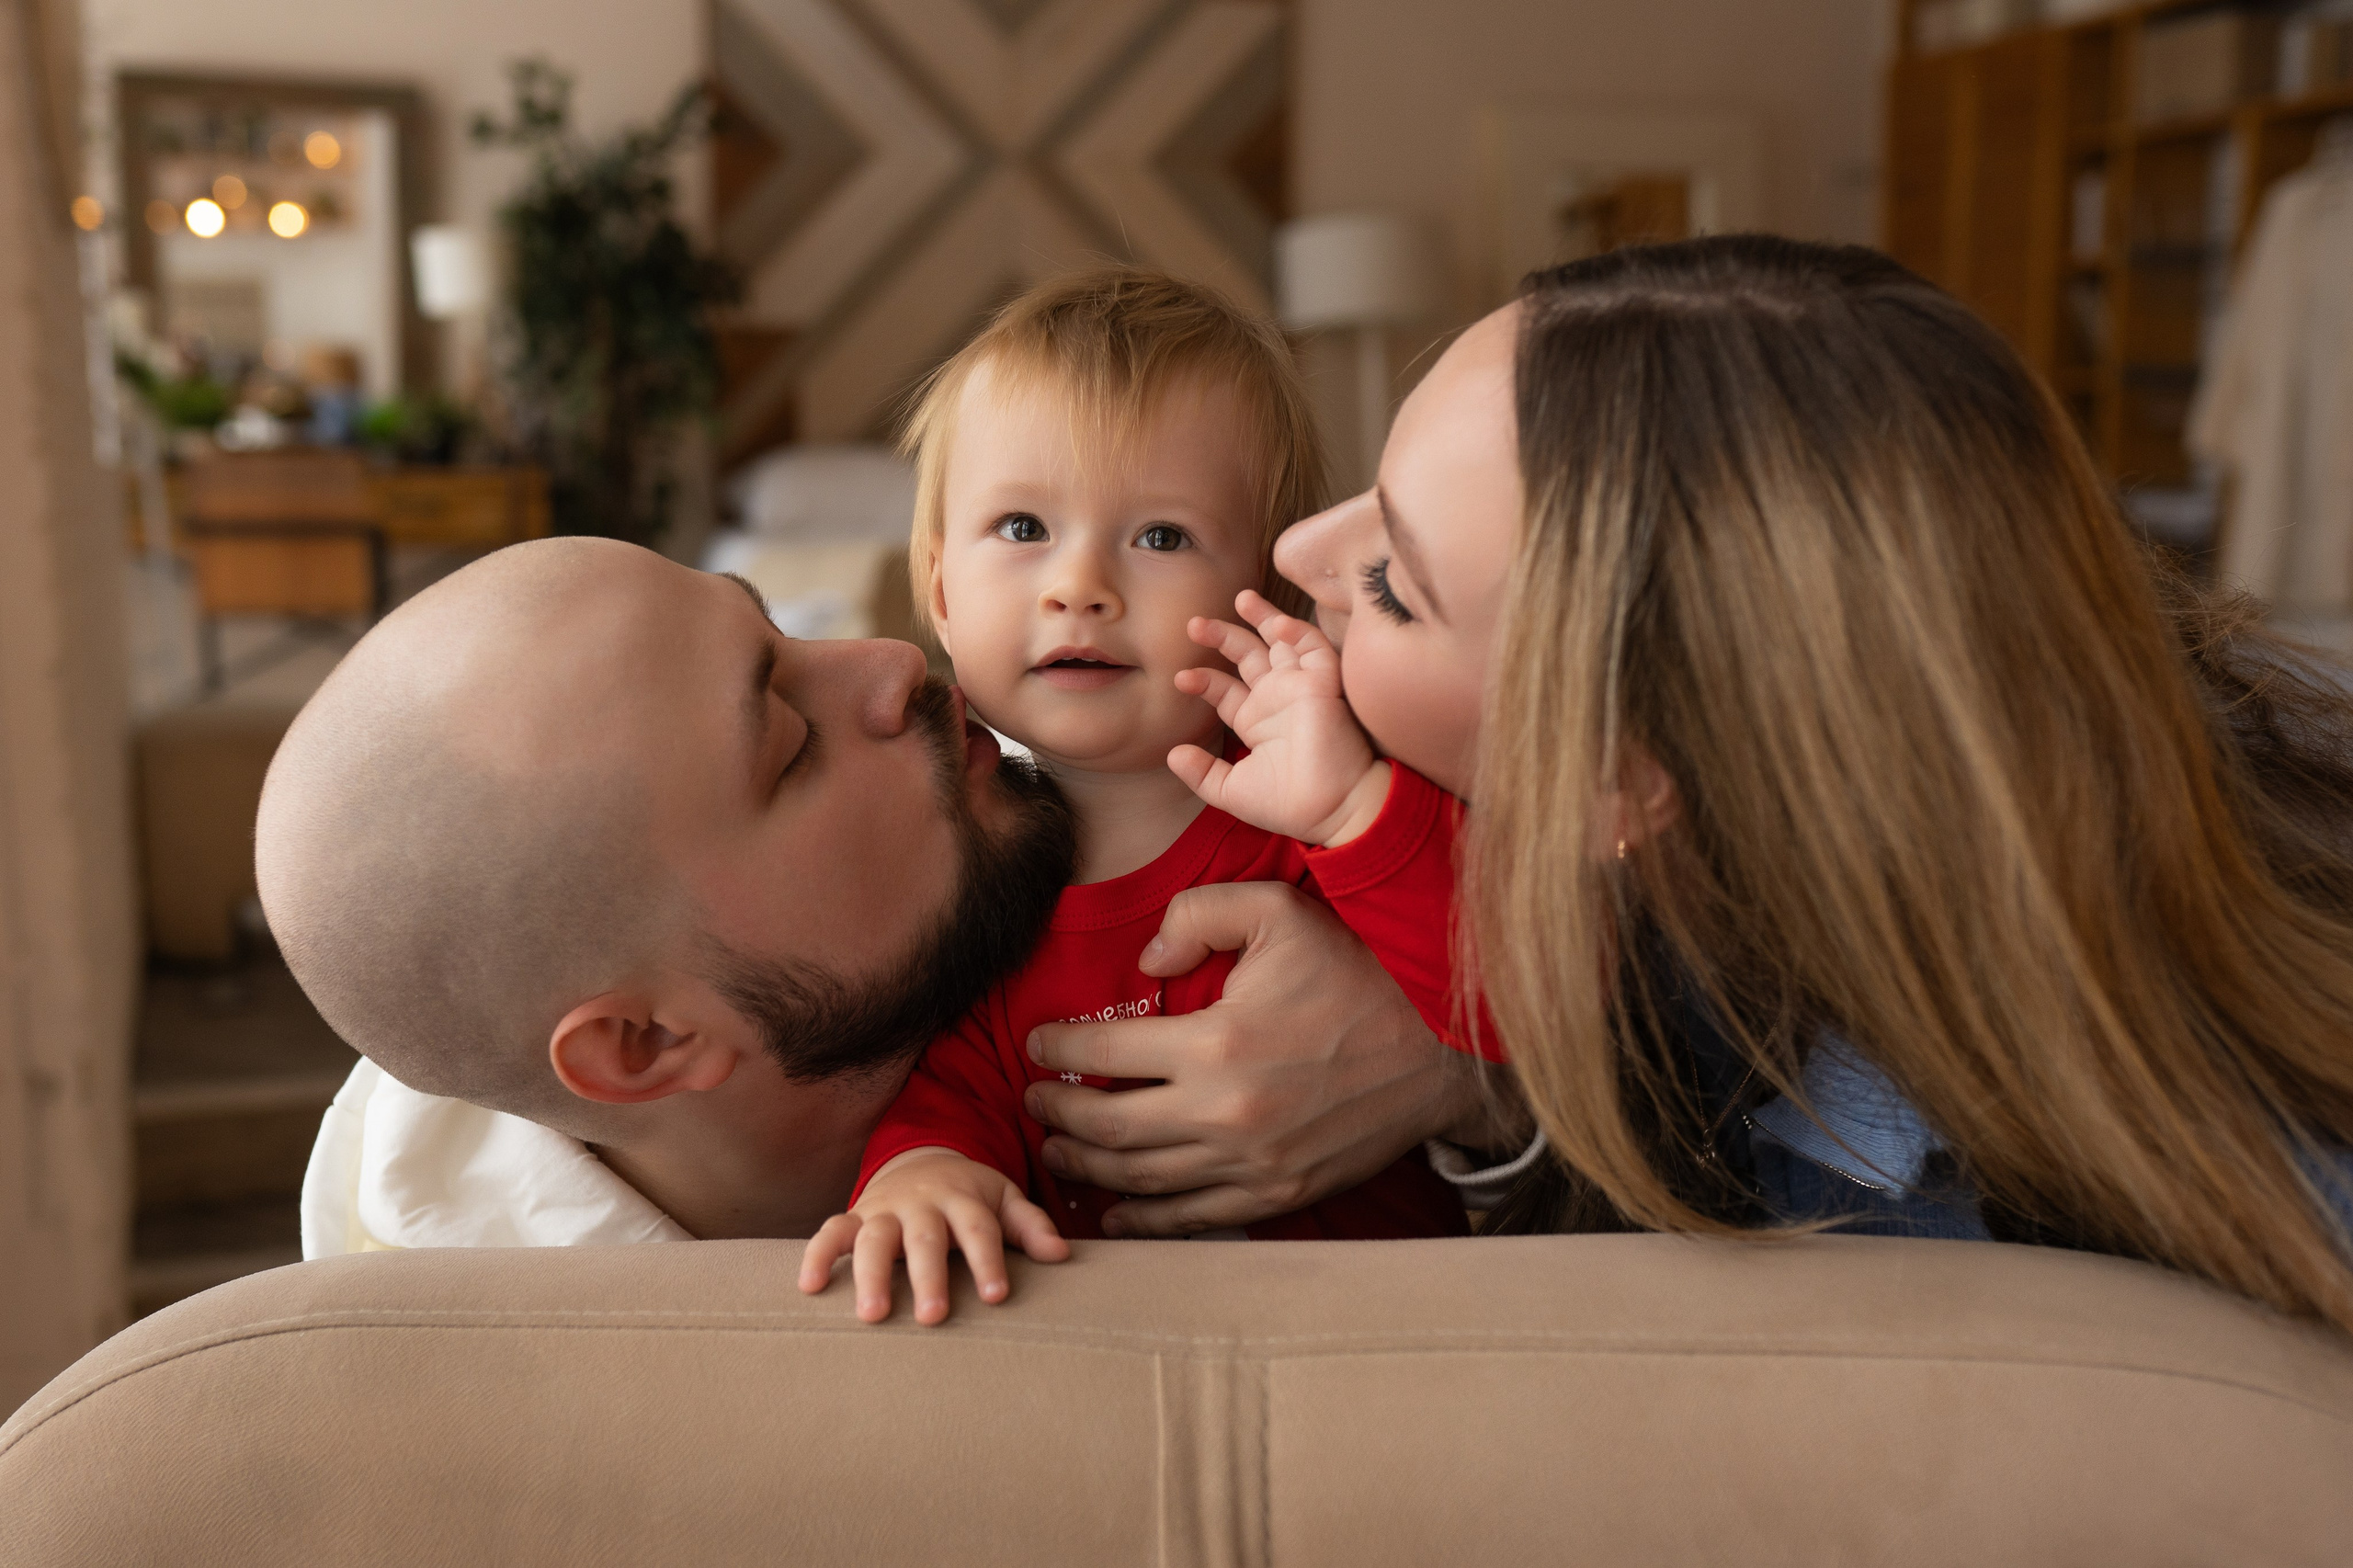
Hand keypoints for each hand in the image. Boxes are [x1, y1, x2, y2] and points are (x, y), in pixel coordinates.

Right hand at [797, 1147, 1069, 1325]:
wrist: (923, 1158)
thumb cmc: (970, 1194)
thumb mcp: (1004, 1198)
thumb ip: (1030, 1224)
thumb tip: (1061, 1254)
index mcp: (963, 1198)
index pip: (979, 1228)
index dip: (988, 1260)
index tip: (996, 1296)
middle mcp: (922, 1203)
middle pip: (925, 1237)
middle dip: (928, 1275)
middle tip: (933, 1317)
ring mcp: (884, 1209)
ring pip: (874, 1238)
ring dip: (871, 1274)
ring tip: (872, 1315)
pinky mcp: (854, 1217)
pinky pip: (829, 1232)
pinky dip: (816, 1254)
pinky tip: (809, 1288)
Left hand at [1021, 882, 1506, 1235]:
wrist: (1441, 1050)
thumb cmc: (1357, 972)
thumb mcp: (1278, 911)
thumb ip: (1197, 916)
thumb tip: (1144, 963)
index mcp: (1215, 1042)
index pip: (1100, 1053)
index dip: (1055, 1048)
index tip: (1036, 1044)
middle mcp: (1223, 1114)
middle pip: (1105, 1128)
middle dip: (1055, 1116)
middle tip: (1032, 1101)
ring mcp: (1249, 1166)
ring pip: (1137, 1180)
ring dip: (1083, 1169)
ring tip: (1057, 1150)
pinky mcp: (1276, 1197)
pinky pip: (1190, 1220)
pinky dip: (1142, 1219)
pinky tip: (1113, 1209)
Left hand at [1170, 590, 1389, 846]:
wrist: (1331, 810)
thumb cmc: (1287, 804)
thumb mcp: (1232, 791)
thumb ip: (1202, 774)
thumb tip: (1172, 754)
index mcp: (1257, 722)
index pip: (1226, 690)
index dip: (1204, 680)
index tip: (1180, 679)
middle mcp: (1278, 700)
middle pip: (1249, 656)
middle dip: (1223, 636)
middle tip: (1194, 623)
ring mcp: (1300, 688)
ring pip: (1282, 642)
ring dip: (1263, 618)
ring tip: (1240, 598)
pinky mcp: (1324, 684)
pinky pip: (1313, 648)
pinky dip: (1297, 631)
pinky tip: (1275, 623)